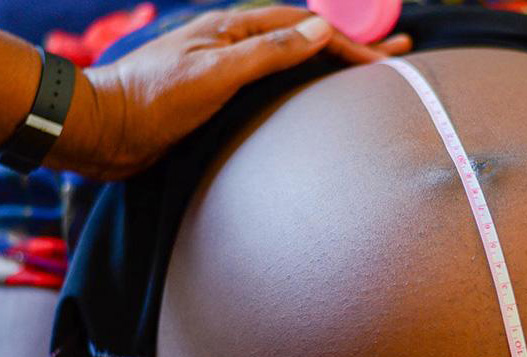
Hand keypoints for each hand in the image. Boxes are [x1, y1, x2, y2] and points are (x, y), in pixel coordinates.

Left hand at [46, 5, 411, 178]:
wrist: (105, 131)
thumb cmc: (153, 99)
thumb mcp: (214, 72)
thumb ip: (268, 51)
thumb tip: (320, 28)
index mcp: (234, 30)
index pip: (305, 29)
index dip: (348, 42)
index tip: (385, 59)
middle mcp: (235, 46)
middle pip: (305, 41)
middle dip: (351, 48)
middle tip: (395, 55)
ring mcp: (230, 72)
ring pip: (293, 65)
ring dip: (331, 67)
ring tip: (366, 75)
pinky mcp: (222, 99)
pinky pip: (276, 89)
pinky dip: (305, 89)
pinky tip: (316, 101)